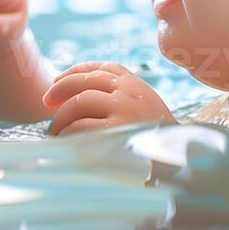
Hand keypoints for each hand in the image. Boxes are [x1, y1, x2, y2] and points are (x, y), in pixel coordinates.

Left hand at [43, 61, 174, 135]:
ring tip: (54, 131)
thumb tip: (80, 99)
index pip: (101, 67)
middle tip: (46, 102)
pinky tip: (64, 140)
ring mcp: (123, 109)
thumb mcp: (146, 109)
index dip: (75, 71)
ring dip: (60, 117)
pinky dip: (68, 132)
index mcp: (135, 84)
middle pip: (84, 81)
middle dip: (60, 89)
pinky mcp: (116, 131)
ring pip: (79, 102)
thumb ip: (122, 99)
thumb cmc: (159, 140)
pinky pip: (81, 126)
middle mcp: (128, 91)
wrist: (181, 162)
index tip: (58, 81)